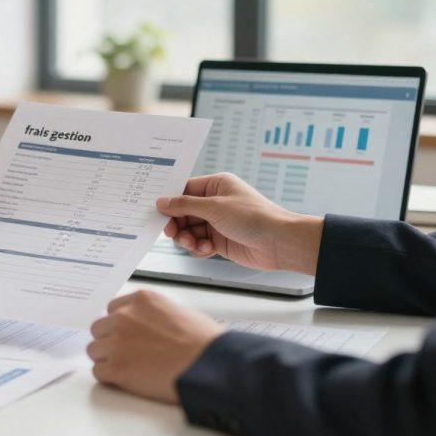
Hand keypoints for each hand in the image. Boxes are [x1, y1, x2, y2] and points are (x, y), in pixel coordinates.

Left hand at [88, 290, 222, 403]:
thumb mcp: (178, 311)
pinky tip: (125, 379)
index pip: (112, 309)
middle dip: (109, 341)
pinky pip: (98, 372)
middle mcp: (124, 317)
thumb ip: (153, 315)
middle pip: (99, 328)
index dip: (118, 324)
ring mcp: (118, 342)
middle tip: (126, 354)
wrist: (209, 366)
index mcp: (141, 300)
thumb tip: (147, 325)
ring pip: (94, 350)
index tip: (125, 334)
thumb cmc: (204, 343)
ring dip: (107, 359)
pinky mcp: (116, 368)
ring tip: (128, 368)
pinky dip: (109, 377)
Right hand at [156, 173, 323, 274]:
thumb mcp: (214, 207)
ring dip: (187, 239)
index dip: (170, 201)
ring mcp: (218, 222)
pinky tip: (207, 250)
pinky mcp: (221, 240)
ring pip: (189, 230)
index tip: (157, 211)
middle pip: (184, 212)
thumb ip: (185, 205)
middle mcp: (216, 202)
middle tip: (172, 233)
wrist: (279, 243)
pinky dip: (199, 248)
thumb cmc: (254, 217)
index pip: (184, 190)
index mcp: (216, 186)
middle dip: (177, 224)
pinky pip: (199, 244)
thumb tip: (162, 202)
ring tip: (193, 244)